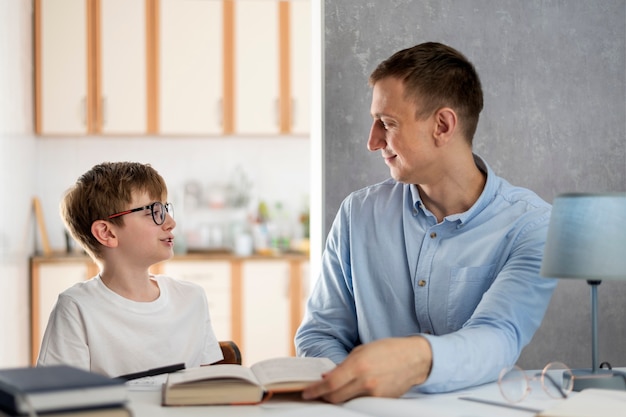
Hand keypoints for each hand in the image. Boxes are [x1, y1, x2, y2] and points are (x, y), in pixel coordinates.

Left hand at [301, 336, 431, 403]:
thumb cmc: (387, 350)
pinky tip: (351, 392)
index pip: (330, 384)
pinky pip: (362, 402)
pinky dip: (354, 398)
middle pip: (336, 397)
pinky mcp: (382, 401)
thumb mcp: (362, 350)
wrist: (414, 358)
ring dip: (338, 398)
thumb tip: (327, 377)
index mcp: (358, 365)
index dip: (316, 390)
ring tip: (332, 393)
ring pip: (348, 401)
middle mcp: (365, 382)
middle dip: (323, 397)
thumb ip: (344, 365)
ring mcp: (375, 394)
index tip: (306, 393)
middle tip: (315, 394)